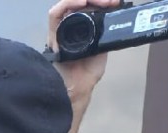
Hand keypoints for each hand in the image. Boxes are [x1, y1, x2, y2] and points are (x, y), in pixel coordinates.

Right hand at [48, 0, 119, 132]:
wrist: (77, 88)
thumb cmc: (87, 74)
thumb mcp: (102, 48)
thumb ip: (104, 34)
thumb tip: (115, 19)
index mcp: (80, 30)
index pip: (86, 7)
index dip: (100, 1)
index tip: (114, 3)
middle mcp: (67, 28)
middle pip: (77, 4)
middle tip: (111, 1)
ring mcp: (59, 31)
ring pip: (66, 5)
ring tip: (102, 1)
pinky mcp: (52, 36)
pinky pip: (55, 14)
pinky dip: (68, 4)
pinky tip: (83, 2)